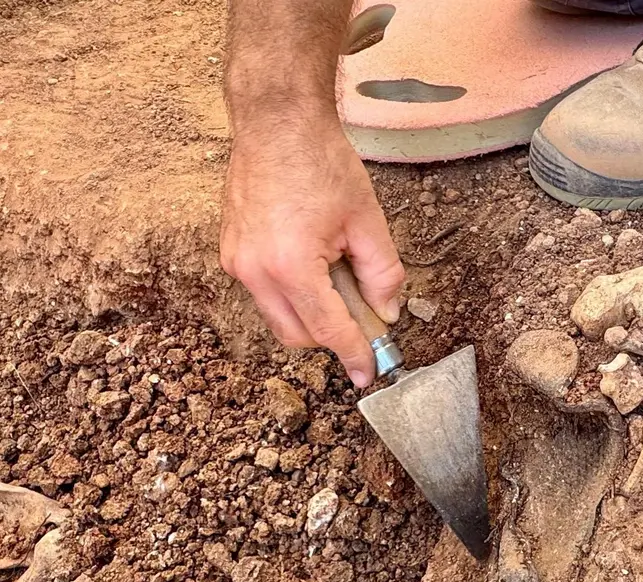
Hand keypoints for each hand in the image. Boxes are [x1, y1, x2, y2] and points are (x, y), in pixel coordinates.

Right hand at [220, 126, 403, 387]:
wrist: (276, 121)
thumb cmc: (321, 162)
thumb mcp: (367, 219)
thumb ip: (382, 273)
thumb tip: (386, 312)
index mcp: (291, 266)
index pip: (328, 330)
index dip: (353, 354)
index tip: (367, 373)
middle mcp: (255, 272)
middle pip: (297, 335)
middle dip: (331, 336)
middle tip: (363, 314)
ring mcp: (236, 263)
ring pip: (278, 318)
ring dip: (310, 316)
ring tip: (337, 278)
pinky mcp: (230, 252)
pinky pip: (264, 294)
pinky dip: (292, 295)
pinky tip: (314, 264)